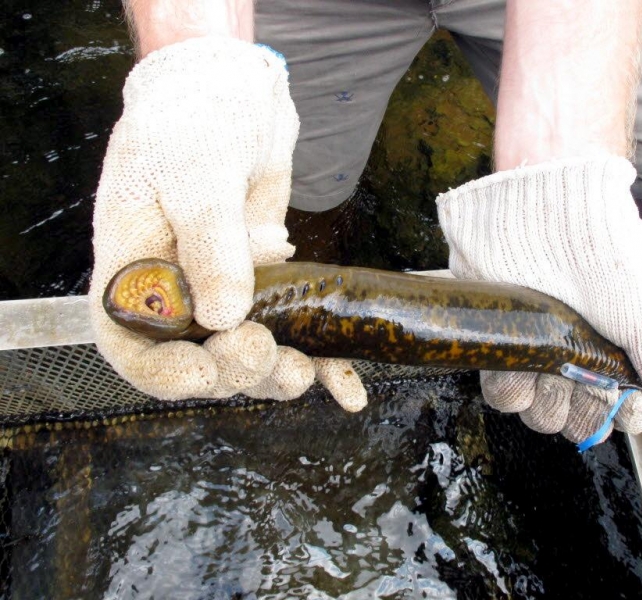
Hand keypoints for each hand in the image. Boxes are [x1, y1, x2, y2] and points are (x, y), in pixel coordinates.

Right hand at [88, 37, 365, 410]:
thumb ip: (210, 243)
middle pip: (198, 357)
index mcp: (135, 269)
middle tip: (262, 351)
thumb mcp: (196, 175)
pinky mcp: (271, 286)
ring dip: (276, 374)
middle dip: (234, 367)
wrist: (234, 96)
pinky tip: (348, 386)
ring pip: (248, 354)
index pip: (131, 344)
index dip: (162, 372)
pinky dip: (322, 362)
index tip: (202, 372)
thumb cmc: (194, 121)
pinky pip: (292, 333)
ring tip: (306, 372)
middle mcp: (177, 291)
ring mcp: (225, 291)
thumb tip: (224, 315)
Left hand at [436, 156, 641, 452]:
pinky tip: (524, 361)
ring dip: (548, 402)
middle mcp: (574, 358)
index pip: (620, 413)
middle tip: (588, 379)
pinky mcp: (498, 344)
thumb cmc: (602, 258)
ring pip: (539, 414)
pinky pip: (502, 395)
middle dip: (585, 411)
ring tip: (553, 365)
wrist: (542, 213)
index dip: (627, 418)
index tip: (634, 409)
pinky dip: (513, 387)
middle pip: (577, 420)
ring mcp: (534, 353)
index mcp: (614, 353)